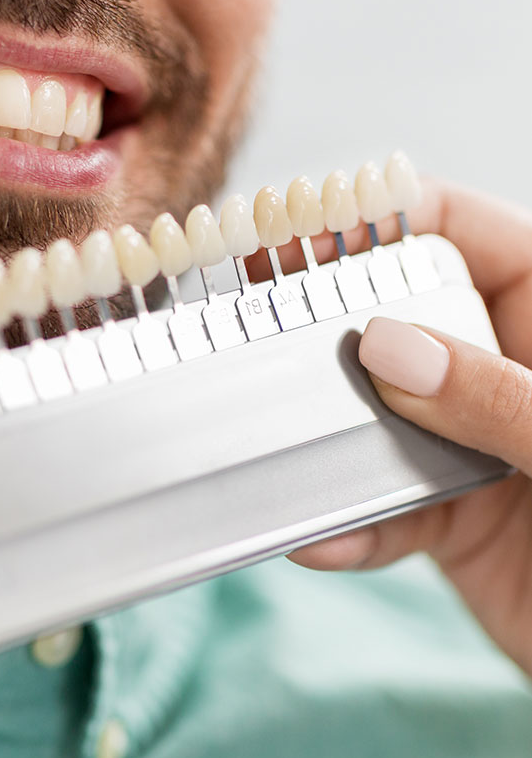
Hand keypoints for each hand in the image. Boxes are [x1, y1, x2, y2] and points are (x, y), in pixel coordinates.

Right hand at [289, 178, 531, 676]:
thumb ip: (496, 396)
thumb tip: (385, 346)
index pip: (465, 232)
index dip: (382, 219)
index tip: (297, 233)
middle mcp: (509, 371)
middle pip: (402, 319)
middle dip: (330, 327)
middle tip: (251, 327)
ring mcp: (477, 444)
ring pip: (379, 417)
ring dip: (326, 439)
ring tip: (273, 443)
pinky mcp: (454, 520)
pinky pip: (386, 510)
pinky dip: (349, 527)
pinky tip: (321, 539)